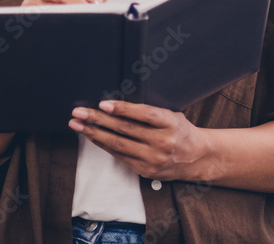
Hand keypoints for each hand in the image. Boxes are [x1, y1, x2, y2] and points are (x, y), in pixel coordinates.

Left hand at [68, 100, 206, 181]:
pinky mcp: (146, 170)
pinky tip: (92, 136)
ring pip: (118, 144)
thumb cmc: (180, 130)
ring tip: (77, 124)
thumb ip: (149, 111)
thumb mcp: (171, 115)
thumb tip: (115, 104)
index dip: (122, 109)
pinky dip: (103, 145)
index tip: (103, 104)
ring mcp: (153, 158)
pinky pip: (120, 156)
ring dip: (94, 133)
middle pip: (125, 129)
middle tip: (78, 112)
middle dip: (98, 120)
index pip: (144, 114)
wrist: (197, 158)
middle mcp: (163, 142)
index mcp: (171, 123)